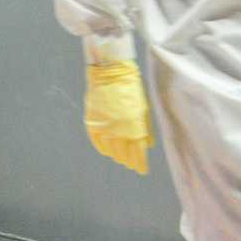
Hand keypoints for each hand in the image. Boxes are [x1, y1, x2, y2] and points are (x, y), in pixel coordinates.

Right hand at [84, 60, 153, 175]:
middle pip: (124, 153)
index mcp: (133, 125)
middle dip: (129, 160)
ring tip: (121, 158)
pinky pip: (96, 140)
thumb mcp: (142, 107)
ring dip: (116, 156)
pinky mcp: (92, 120)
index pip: (137, 152)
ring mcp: (104, 125)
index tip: (142, 169)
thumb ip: (145, 128)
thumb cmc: (131, 87)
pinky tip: (106, 151)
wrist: (110, 70)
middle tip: (132, 164)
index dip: (140, 163)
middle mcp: (118, 128)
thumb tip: (148, 144)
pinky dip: (102, 148)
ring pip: (110, 149)